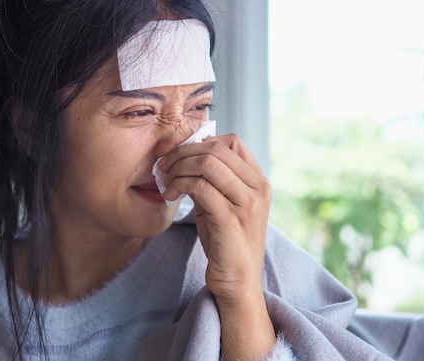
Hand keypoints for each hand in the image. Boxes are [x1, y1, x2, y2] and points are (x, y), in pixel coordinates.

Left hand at [159, 134, 275, 359]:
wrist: (238, 282)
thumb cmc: (226, 242)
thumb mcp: (224, 204)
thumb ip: (213, 180)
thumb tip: (185, 154)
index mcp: (259, 181)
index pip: (233, 141)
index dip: (202, 142)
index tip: (181, 156)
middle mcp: (258, 189)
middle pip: (216, 149)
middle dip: (183, 153)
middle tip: (164, 166)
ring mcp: (246, 204)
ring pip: (207, 164)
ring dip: (179, 168)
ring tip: (166, 182)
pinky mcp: (230, 220)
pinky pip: (200, 187)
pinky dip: (179, 185)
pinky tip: (170, 196)